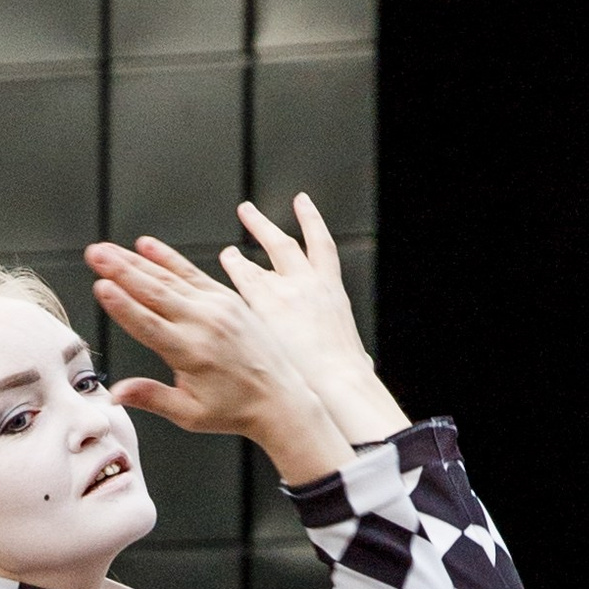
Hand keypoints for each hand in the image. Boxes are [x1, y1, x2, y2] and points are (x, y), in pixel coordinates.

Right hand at [84, 233, 348, 485]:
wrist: (280, 398)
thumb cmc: (234, 410)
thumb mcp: (189, 414)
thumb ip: (151, 397)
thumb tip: (115, 394)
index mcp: (191, 353)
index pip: (148, 324)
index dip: (122, 305)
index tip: (100, 286)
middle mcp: (204, 324)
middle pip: (154, 292)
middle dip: (120, 270)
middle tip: (94, 253)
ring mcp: (217, 307)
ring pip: (169, 277)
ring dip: (134, 260)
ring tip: (106, 249)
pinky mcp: (227, 298)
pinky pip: (191, 272)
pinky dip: (167, 257)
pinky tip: (145, 245)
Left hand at [214, 197, 402, 442]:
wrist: (336, 384)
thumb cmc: (347, 379)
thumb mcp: (356, 361)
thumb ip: (355, 358)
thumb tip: (364, 364)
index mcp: (332, 293)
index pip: (323, 249)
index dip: (312, 224)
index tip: (303, 204)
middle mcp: (308, 283)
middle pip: (284, 244)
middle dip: (264, 226)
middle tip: (247, 210)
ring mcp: (285, 292)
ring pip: (259, 258)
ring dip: (242, 243)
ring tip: (229, 236)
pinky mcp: (264, 306)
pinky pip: (244, 279)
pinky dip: (234, 266)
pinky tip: (225, 259)